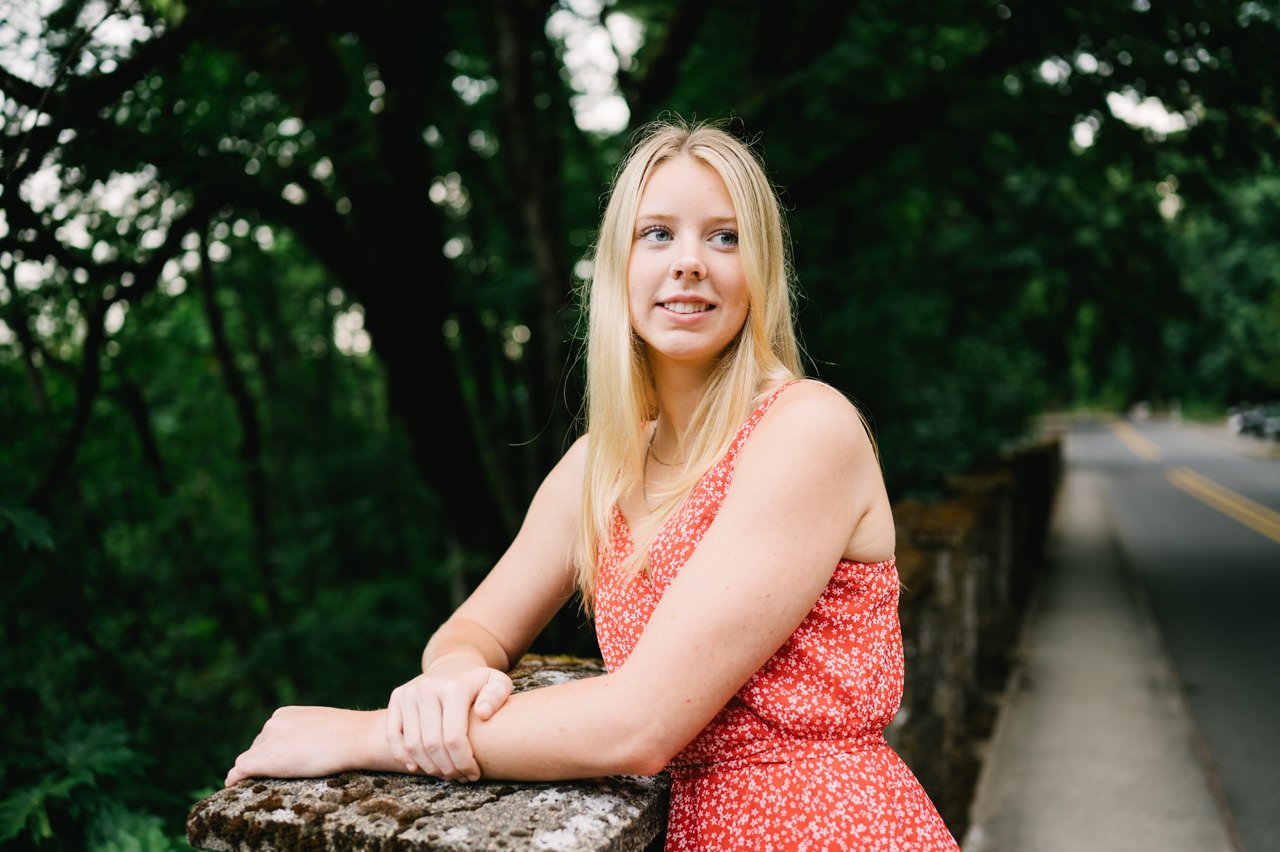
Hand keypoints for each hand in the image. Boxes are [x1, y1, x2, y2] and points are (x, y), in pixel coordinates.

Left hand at [224, 706, 380, 786]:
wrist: (355, 738)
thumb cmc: (349, 734)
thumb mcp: (324, 726)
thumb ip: (308, 733)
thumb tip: (310, 746)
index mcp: (284, 714)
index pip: (268, 737)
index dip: (273, 752)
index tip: (281, 764)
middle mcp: (271, 724)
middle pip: (257, 748)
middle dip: (263, 762)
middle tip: (278, 778)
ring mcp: (266, 742)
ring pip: (248, 760)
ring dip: (252, 772)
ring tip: (260, 784)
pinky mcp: (264, 760)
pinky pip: (239, 771)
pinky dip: (234, 779)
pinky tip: (232, 786)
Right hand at [385, 658, 512, 781]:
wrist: (453, 664)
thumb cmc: (479, 683)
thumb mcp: (497, 683)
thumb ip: (497, 696)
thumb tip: (483, 713)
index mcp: (453, 688)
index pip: (454, 738)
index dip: (463, 762)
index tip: (473, 774)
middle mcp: (427, 688)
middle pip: (432, 744)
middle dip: (447, 768)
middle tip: (459, 777)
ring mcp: (409, 693)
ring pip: (412, 744)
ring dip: (428, 766)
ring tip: (444, 773)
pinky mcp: (397, 698)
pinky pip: (393, 735)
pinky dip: (402, 756)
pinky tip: (417, 767)